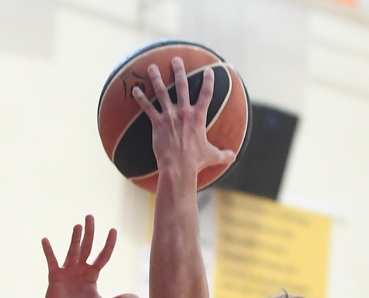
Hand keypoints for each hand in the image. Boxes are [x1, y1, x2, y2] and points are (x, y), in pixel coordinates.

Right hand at [41, 216, 139, 297]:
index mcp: (93, 274)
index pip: (103, 256)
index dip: (108, 244)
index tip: (113, 230)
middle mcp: (80, 269)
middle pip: (87, 247)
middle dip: (90, 233)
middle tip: (90, 216)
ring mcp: (67, 270)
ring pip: (73, 251)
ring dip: (75, 239)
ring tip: (78, 226)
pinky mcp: (55, 276)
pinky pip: (52, 261)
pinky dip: (49, 251)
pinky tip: (45, 240)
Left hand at [133, 57, 235, 182]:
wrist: (179, 167)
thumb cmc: (196, 162)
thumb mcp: (212, 156)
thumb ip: (223, 155)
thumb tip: (234, 157)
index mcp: (198, 117)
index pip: (206, 94)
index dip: (208, 81)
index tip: (209, 70)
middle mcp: (184, 112)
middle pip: (181, 85)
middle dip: (179, 70)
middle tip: (176, 59)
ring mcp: (170, 116)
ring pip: (162, 91)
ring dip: (156, 78)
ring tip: (152, 67)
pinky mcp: (157, 123)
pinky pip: (147, 107)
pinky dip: (141, 98)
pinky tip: (135, 90)